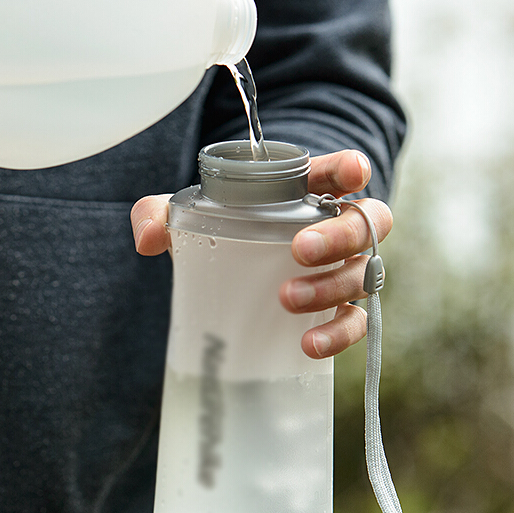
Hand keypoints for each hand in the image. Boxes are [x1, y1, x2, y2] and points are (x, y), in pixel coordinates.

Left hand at [129, 149, 392, 359]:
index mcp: (306, 193)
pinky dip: (337, 333)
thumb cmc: (222, 234)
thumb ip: (160, 214)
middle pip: (366, 222)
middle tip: (299, 250)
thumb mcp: (188, 218)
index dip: (351, 169)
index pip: (337, 174)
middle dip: (340, 234)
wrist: (233, 281)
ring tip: (287, 298)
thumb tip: (147, 238)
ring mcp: (343, 270)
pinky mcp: (339, 310)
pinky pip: (355, 323)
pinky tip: (307, 343)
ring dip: (330, 286)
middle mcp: (335, 228)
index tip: (352, 172)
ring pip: (362, 272)